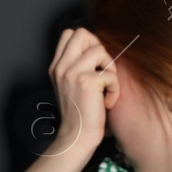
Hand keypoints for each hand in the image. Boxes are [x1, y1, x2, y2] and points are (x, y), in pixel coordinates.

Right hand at [45, 27, 119, 159]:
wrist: (76, 137)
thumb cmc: (79, 114)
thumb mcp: (71, 85)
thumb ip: (77, 65)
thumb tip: (97, 49)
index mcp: (56, 66)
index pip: (69, 34)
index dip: (87, 42)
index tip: (93, 63)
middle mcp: (61, 67)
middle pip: (82, 33)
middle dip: (98, 47)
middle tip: (101, 70)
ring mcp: (72, 73)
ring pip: (99, 49)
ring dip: (109, 68)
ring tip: (105, 87)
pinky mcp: (87, 82)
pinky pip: (110, 74)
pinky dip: (114, 89)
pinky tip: (106, 102)